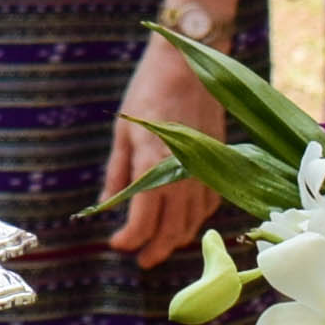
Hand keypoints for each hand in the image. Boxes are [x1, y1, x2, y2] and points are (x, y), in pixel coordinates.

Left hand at [103, 30, 222, 266]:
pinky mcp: (219, 163)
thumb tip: (105, 204)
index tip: (117, 244)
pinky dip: (197, 219)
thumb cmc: (148, 92)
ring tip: (160, 244)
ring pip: (194, 222)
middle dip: (155, 250)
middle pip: (172, 231)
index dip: (129, 240)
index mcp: (153, 167)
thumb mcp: (122, 132)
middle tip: (141, 259)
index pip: (143, 222)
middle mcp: (182, 176)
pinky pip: (210, 204)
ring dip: (176, 239)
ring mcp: (205, 171)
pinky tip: (185, 220)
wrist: (189, 65)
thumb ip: (117, 173)